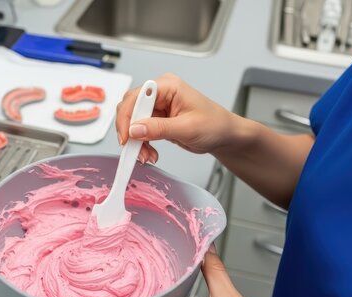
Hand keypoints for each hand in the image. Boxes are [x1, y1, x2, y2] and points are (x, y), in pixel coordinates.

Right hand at [116, 73, 240, 163]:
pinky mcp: (157, 120)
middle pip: (130, 108)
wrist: (225, 135)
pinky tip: (150, 153)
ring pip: (132, 122)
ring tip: (146, 155)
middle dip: (130, 132)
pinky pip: (140, 131)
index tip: (126, 137)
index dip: (127, 117)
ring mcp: (157, 107)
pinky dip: (141, 144)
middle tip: (135, 150)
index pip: (136, 96)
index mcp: (167, 86)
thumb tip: (134, 129)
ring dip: (135, 141)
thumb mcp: (187, 128)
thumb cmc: (215, 125)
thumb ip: (159, 128)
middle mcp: (160, 93)